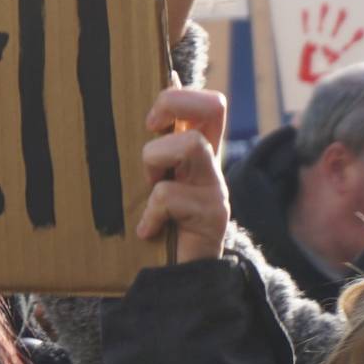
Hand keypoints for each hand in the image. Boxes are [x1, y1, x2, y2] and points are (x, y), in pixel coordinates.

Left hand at [137, 83, 229, 262]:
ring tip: (148, 191)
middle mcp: (213, 163)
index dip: (179, 94)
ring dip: (154, 162)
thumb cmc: (160, 224)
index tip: (150, 119)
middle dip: (173, 105)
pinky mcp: (213, 216)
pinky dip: (150, 213)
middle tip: (150, 130)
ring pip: (189, 145)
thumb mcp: (152, 177)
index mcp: (199, 150)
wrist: (182, 281)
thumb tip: (159, 82)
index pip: (209, 102)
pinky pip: (170, 195)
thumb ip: (155, 141)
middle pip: (213, 105)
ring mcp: (216, 188)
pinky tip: (147, 230)